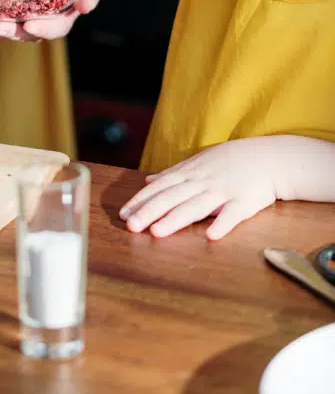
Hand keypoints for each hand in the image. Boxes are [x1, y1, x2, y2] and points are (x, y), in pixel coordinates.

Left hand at [119, 138, 281, 239]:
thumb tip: (148, 181)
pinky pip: (232, 215)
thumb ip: (173, 174)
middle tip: (130, 226)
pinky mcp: (245, 201)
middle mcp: (202, 181)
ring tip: (157, 232)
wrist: (269, 157)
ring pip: (195, 206)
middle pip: (172, 198)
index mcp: (190, 172)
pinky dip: (222, 224)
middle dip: (150, 212)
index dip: (141, 201)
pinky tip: (210, 236)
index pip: (160, 188)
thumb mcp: (199, 162)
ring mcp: (223, 191)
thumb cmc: (231, 161)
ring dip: (175, 219)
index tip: (123, 214)